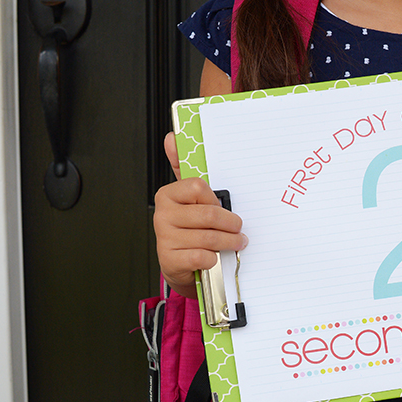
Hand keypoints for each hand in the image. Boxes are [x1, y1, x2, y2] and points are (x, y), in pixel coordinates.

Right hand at [154, 132, 247, 297]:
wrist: (181, 264)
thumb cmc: (191, 228)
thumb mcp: (191, 199)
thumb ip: (184, 169)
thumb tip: (172, 137)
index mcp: (168, 195)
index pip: (198, 187)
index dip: (216, 199)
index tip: (221, 207)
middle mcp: (162, 214)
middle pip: (208, 215)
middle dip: (231, 224)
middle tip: (239, 229)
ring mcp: (164, 237)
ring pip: (208, 238)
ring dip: (228, 242)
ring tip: (236, 243)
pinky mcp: (170, 259)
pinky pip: (202, 256)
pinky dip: (214, 259)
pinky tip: (215, 257)